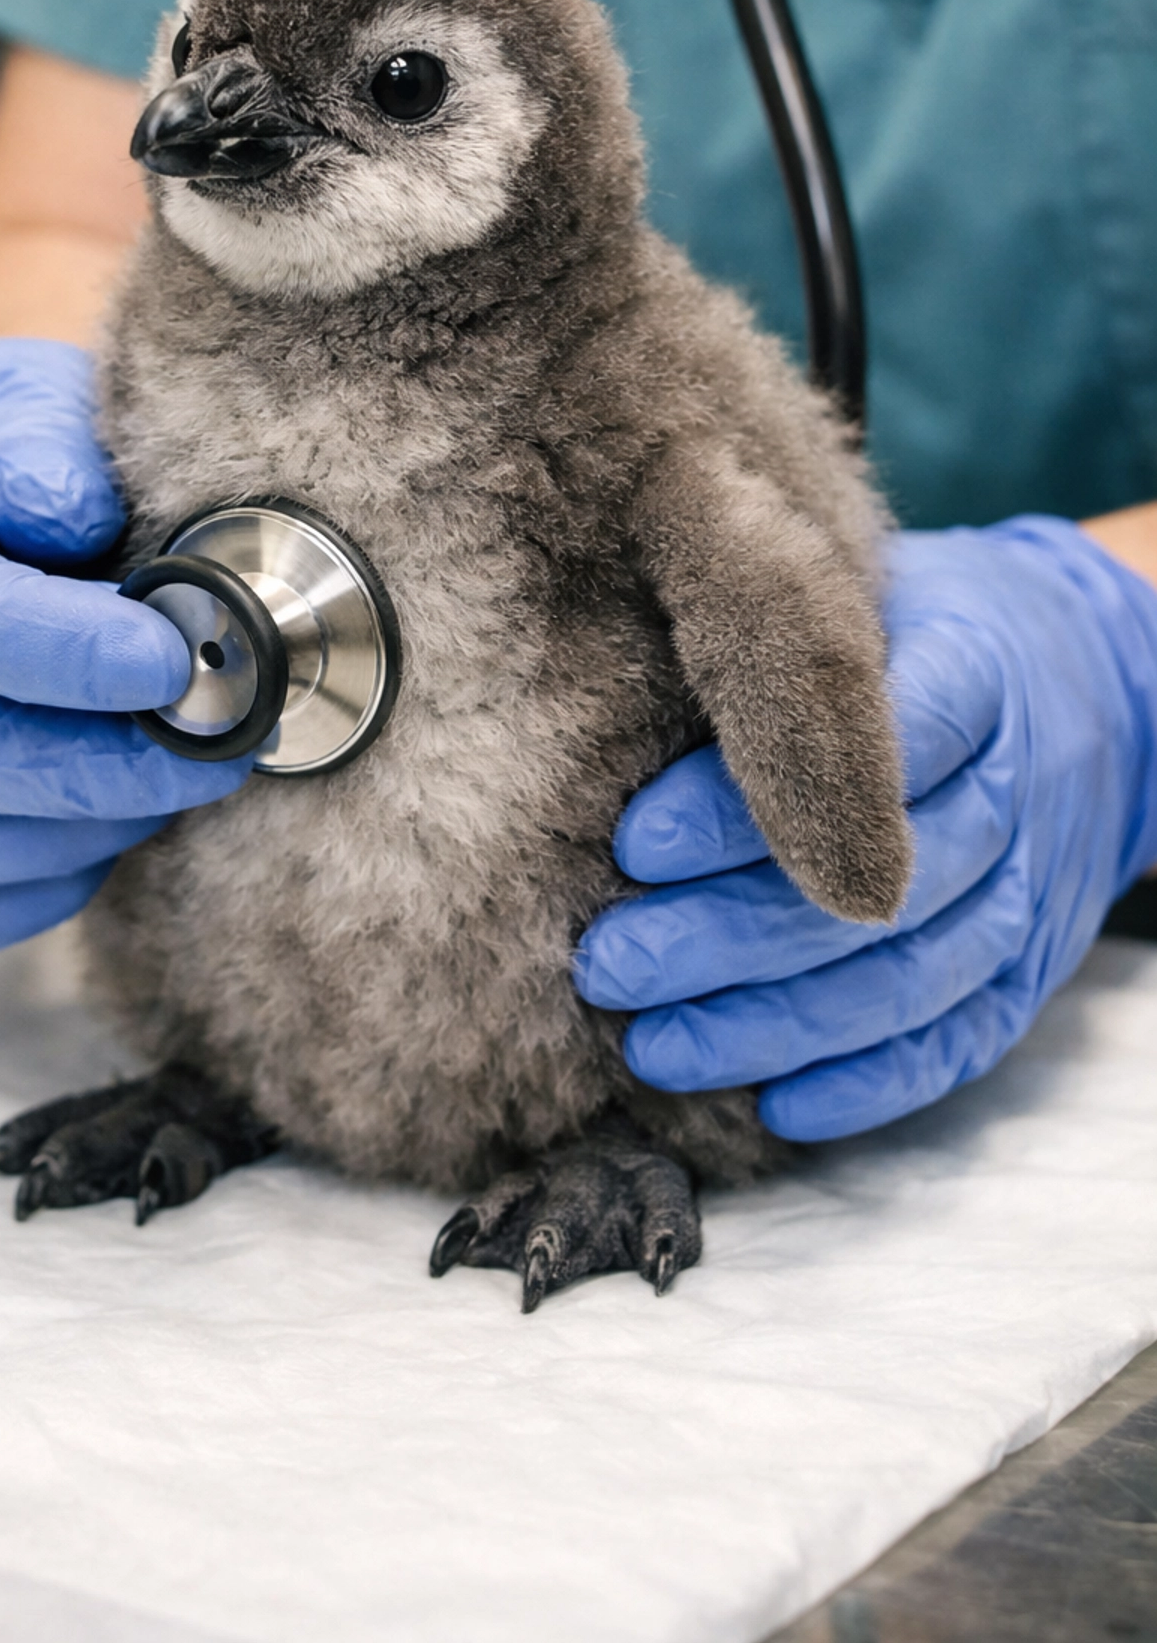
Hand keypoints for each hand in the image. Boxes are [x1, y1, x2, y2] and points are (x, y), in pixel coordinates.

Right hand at [0, 338, 247, 956]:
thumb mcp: (26, 398)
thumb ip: (45, 448)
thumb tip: (75, 521)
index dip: (54, 655)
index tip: (173, 666)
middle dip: (86, 768)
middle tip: (211, 751)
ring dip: (69, 834)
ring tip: (169, 785)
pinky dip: (25, 893)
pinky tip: (104, 836)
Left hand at [574, 519, 1156, 1140]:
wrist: (1096, 682)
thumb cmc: (923, 633)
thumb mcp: (869, 593)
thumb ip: (777, 636)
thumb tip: (604, 682)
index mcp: (974, 679)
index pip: (859, 754)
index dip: (744, 809)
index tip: (634, 842)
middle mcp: (1010, 795)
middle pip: (872, 887)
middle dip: (726, 936)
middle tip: (609, 959)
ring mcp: (1028, 894)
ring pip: (903, 982)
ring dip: (773, 1027)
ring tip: (654, 1044)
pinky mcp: (1028, 971)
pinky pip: (952, 1046)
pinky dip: (864, 1085)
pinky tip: (772, 1106)